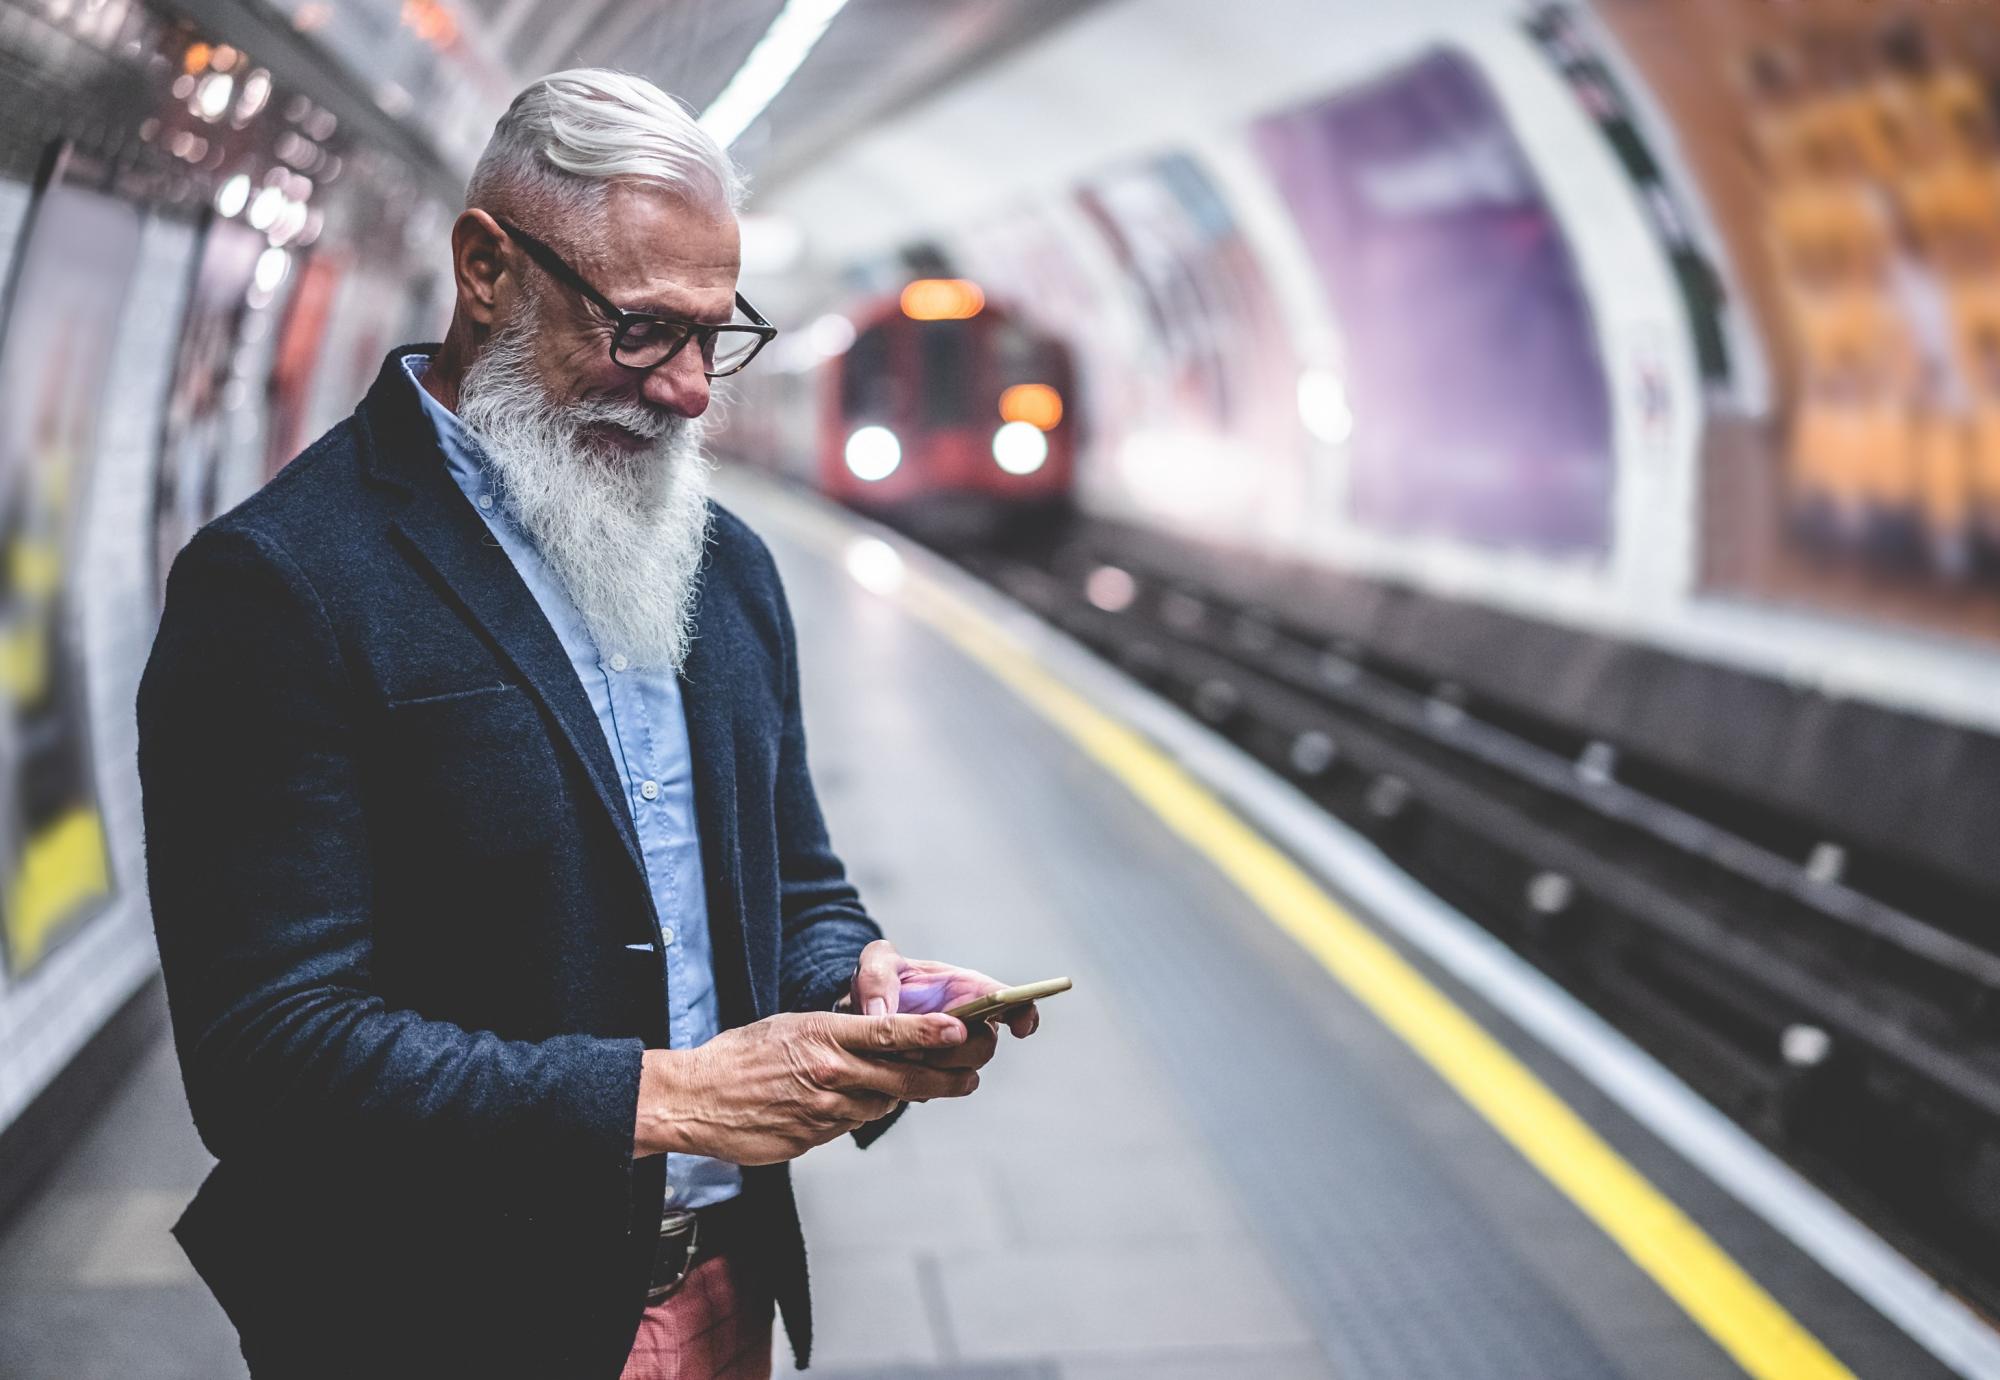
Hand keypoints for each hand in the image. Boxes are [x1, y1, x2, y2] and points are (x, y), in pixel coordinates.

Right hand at [634, 1010, 976, 1163]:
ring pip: (881, 1105)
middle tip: (972, 1075)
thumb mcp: (792, 1026)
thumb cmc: (743, 1054)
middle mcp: (831, 1074)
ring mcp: (824, 1112)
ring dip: (901, 1097)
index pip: (889, 1032)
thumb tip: (882, 1038)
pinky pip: (850, 1125)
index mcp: (825, 1036)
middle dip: (946, 1077)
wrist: (695, 1099)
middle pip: (904, 1079)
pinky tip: (851, 1103)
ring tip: (924, 1085)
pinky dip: (860, 1113)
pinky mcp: (813, 1140)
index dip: (930, 1033)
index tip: (963, 1030)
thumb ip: (838, 1034)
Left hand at [838, 939, 1041, 1069]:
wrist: (859, 1014)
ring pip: (963, 1073)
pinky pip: (935, 1090)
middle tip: (922, 1043)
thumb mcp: (875, 964)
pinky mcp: (932, 1078)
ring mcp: (951, 1055)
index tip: (1020, 1028)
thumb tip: (882, 1015)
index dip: (1023, 1013)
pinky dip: (917, 1085)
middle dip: (959, 1049)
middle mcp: (966, 1024)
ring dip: (936, 1069)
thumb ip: (878, 978)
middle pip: (986, 1046)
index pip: (1009, 1000)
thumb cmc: (879, 981)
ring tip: (902, 1054)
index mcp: (964, 989)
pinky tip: (895, 1070)